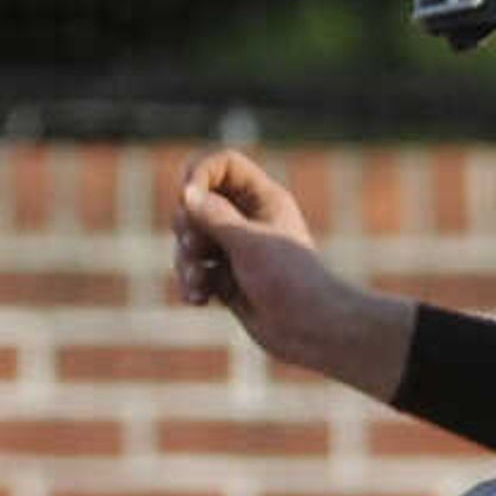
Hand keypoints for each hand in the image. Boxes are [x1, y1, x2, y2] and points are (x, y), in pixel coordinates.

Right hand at [170, 147, 350, 358]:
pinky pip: (193, 270)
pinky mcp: (226, 278)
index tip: (187, 199)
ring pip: (189, 239)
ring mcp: (235, 249)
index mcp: (262, 199)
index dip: (200, 174)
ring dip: (185, 261)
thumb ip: (214, 215)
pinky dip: (191, 282)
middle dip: (187, 227)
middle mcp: (247, 219)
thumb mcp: (248, 242)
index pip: (223, 165)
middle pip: (196, 203)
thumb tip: (185, 194)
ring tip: (200, 282)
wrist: (310, 329)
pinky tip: (200, 300)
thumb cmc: (291, 281)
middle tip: (199, 249)